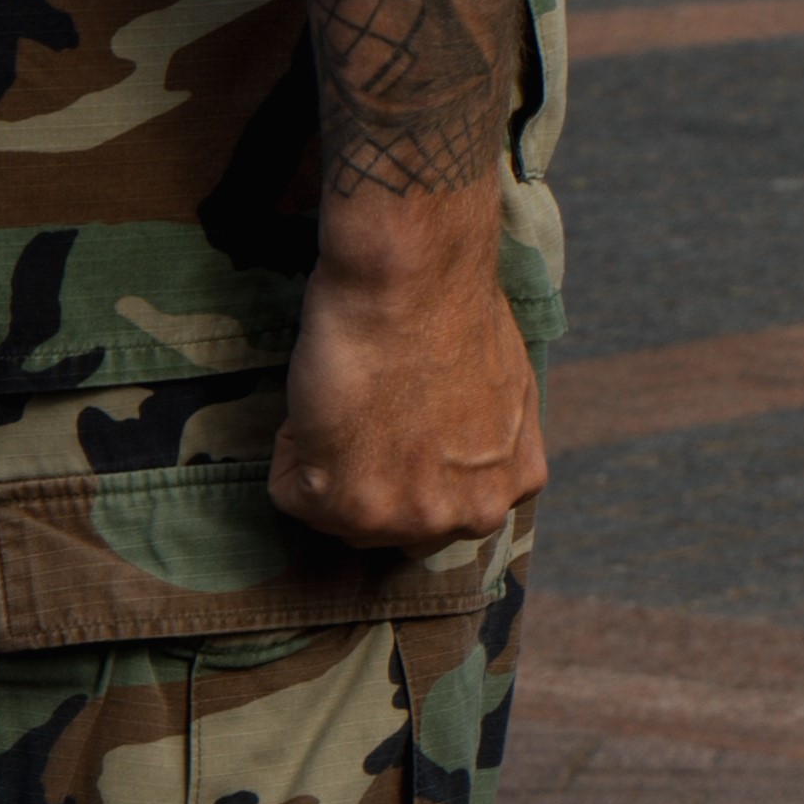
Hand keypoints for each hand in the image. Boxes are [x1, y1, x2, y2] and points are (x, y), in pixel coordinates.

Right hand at [273, 179, 544, 547]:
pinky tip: (326, 401)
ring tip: (353, 401)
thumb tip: (450, 462)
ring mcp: (410, 517)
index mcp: (514, 484)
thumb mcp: (503, 394)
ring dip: (328, 462)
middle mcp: (470, 515)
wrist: (411, 282)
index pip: (441, 506)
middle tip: (373, 410)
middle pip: (391, 522)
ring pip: (337, 515)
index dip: (410, 461)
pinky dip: (292, 447)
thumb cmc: (452, 314)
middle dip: (369, 474)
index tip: (406, 417)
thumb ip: (483, 449)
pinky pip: (289, 493)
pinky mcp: (347, 505)